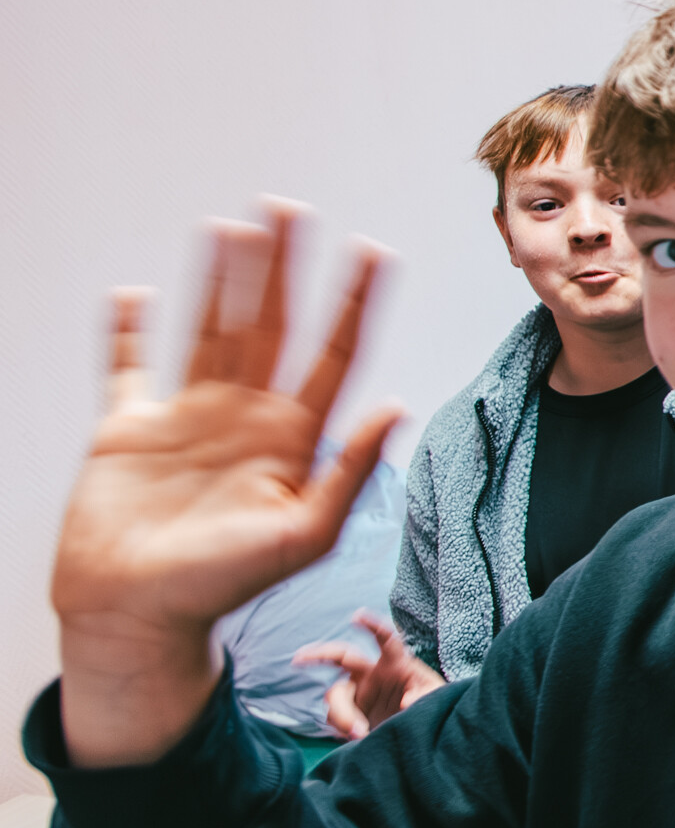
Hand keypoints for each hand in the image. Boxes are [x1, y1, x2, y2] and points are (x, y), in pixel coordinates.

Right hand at [53, 207, 399, 767]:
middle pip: (270, 325)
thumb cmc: (222, 589)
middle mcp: (243, 416)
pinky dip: (127, 333)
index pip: (332, 353)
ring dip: (220, 280)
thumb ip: (350, 471)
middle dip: (283, 268)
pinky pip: (126, 368)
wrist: (138, 618)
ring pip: (208, 330)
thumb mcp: (303, 535)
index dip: (354, 303)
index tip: (374, 251)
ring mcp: (185, 419)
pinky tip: (134, 294)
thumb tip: (395, 406)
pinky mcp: (126, 429)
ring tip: (233, 228)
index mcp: (290, 436)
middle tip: (290, 208)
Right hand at [293, 609, 445, 741]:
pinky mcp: (349, 713)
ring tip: (360, 732)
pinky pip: (333, 717)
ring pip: (333, 694)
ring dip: (342, 713)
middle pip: (340, 657)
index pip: (384, 639)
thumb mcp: (437, 697)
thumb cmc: (431, 705)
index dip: (371, 626)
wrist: (419, 731)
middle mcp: (371, 674)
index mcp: (394, 663)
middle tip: (298, 659)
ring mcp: (357, 693)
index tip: (357, 616)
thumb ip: (426, 695)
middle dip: (318, 654)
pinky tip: (358, 737)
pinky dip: (342, 728)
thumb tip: (406, 702)